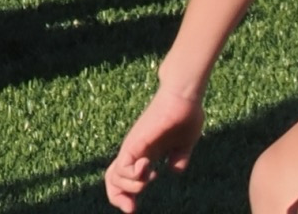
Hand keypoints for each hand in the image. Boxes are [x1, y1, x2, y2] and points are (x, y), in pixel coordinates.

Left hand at [105, 85, 205, 210]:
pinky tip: (150, 168)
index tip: (134, 207)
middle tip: (133, 207)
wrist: (184, 95)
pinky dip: (134, 175)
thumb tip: (174, 170)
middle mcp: (135, 151)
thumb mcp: (184, 144)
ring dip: (131, 187)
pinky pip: (125, 164)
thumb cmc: (185, 114)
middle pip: (112, 179)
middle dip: (119, 198)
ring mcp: (134, 145)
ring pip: (116, 176)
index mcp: (144, 154)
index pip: (124, 178)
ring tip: (148, 177)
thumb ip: (179, 158)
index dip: (125, 195)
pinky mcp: (138, 140)